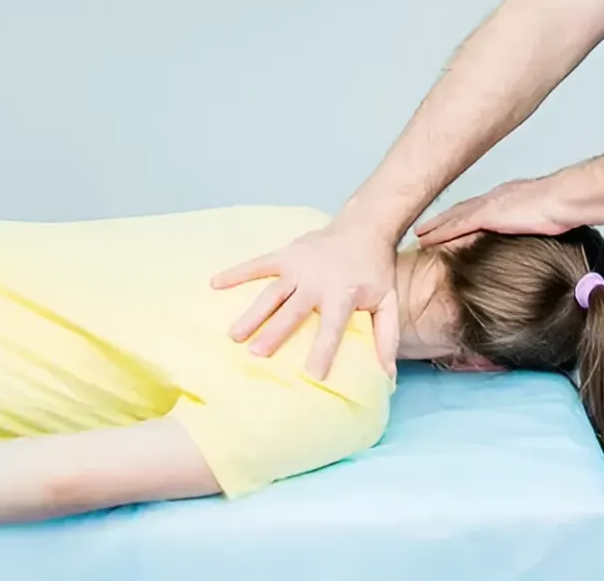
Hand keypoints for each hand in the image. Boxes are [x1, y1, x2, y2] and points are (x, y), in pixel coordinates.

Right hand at [211, 220, 400, 380]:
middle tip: (256, 354)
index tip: (313, 375)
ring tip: (233, 334)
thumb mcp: (387, 302)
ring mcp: (298, 265)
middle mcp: (317, 279)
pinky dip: (237, 273)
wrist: (364, 227)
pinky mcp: (285, 253)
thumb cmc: (374, 271)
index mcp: (343, 293)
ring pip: (271, 292)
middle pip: (293, 311)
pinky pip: (258, 264)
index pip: (333, 327)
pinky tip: (215, 283)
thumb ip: (387, 337)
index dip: (324, 350)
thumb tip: (387, 376)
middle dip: (275, 332)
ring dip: (252, 313)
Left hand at [415, 177, 568, 246]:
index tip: (448, 222)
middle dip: (442, 218)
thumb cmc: (560, 207)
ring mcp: (488, 205)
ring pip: (453, 217)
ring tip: (418, 234)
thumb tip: (532, 228)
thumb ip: (530, 220)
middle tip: (424, 227)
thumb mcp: (541, 214)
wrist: (562, 200)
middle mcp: (492, 198)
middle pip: (460, 209)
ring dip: (434, 225)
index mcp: (505, 197)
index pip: (477, 208)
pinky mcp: (486, 215)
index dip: (460, 215)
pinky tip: (427, 238)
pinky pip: (456, 225)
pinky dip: (440, 232)